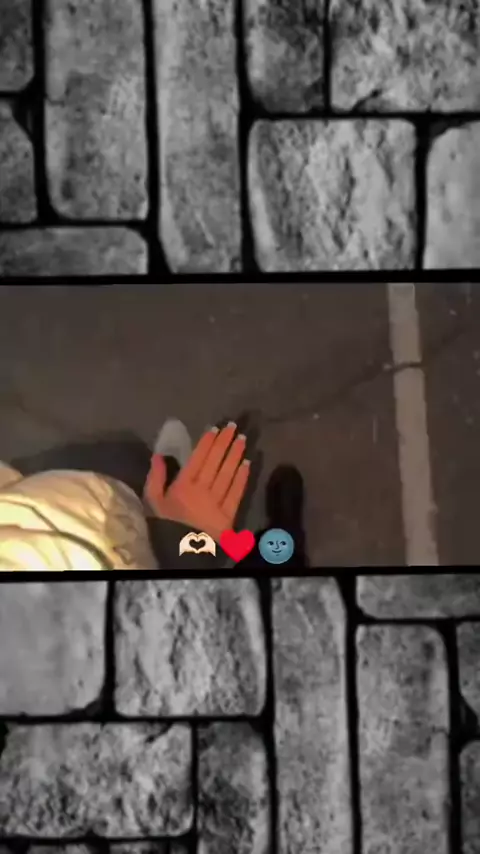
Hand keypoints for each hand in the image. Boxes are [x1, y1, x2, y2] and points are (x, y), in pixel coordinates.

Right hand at [144, 422, 250, 542]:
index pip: (199, 457)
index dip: (208, 442)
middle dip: (225, 442)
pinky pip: (236, 492)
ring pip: (228, 473)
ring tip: (242, 440)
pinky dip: (242, 477)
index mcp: (184, 485)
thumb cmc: (166, 525)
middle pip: (216, 461)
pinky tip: (247, 464)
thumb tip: (158, 455)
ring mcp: (217, 501)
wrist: (181, 553)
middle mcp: (202, 489)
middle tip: (234, 427)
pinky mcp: (229, 514)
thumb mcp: (153, 502)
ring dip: (236, 455)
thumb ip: (155, 478)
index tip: (216, 428)